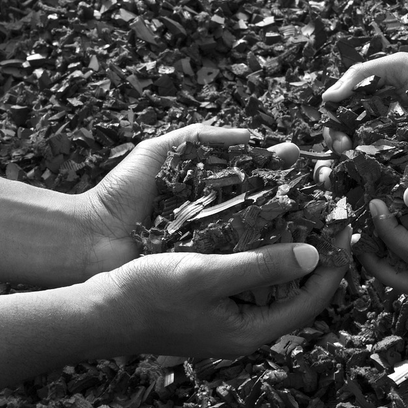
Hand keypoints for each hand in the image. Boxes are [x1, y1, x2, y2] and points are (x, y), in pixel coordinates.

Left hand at [75, 125, 298, 277]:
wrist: (86, 240)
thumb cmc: (118, 195)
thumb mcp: (157, 153)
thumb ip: (199, 137)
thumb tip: (250, 135)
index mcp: (209, 188)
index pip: (255, 171)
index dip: (279, 163)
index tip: (297, 155)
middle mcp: (218, 219)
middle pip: (268, 203)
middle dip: (296, 191)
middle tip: (321, 183)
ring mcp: (215, 248)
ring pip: (263, 234)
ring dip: (293, 224)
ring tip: (317, 213)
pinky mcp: (208, 273)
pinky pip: (244, 264)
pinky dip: (269, 257)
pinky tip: (294, 248)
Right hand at [92, 227, 351, 358]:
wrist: (98, 312)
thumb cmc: (149, 295)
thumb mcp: (208, 274)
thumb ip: (261, 266)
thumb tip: (314, 255)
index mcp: (250, 331)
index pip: (311, 303)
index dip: (333, 267)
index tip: (346, 231)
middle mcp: (245, 328)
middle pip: (297, 294)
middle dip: (316, 257)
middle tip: (329, 219)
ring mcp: (229, 318)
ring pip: (274, 284)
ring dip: (290, 251)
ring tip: (305, 216)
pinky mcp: (213, 304)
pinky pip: (251, 279)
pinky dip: (263, 254)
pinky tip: (263, 226)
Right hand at [314, 53, 407, 186]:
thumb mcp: (398, 66)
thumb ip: (360, 75)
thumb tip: (326, 99)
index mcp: (371, 121)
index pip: (341, 133)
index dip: (334, 138)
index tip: (339, 141)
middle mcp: (383, 146)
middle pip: (351, 162)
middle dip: (339, 167)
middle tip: (342, 164)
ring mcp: (403, 165)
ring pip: (372, 182)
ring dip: (357, 186)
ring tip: (355, 184)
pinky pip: (405, 193)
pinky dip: (391, 199)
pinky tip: (383, 199)